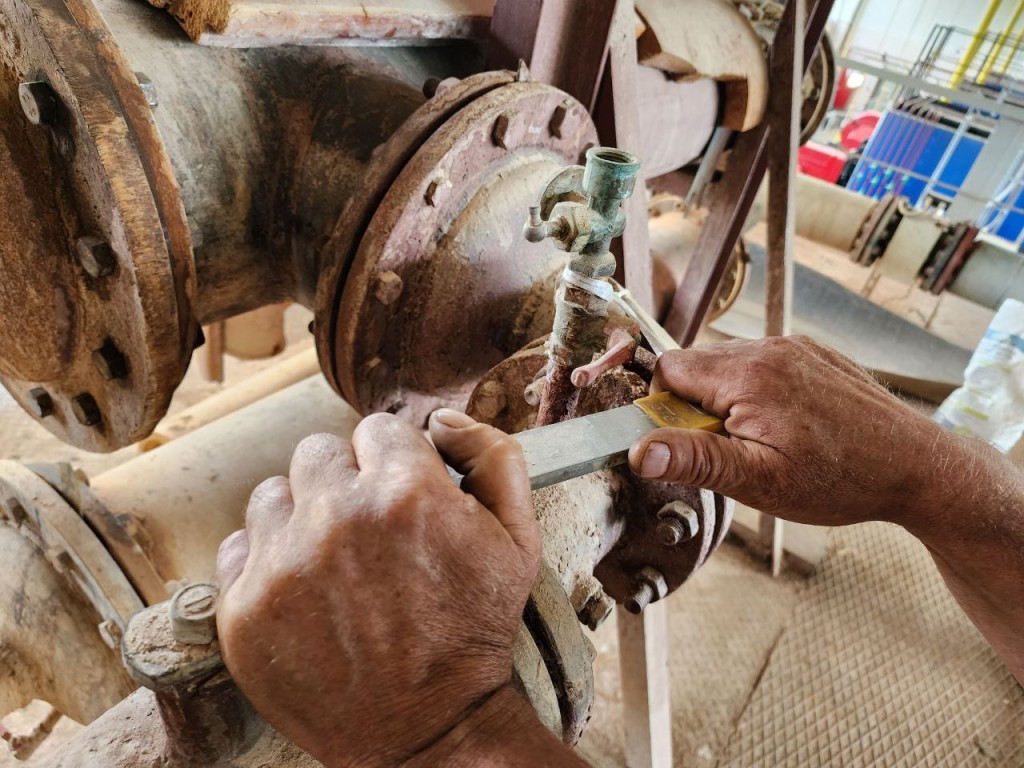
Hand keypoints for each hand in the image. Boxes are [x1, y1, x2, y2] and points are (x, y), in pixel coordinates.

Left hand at [215, 410, 540, 766]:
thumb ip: (494, 457)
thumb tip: (442, 419)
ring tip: (333, 563)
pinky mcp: (244, 608)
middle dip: (345, 482)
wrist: (430, 729)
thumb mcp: (519, 540)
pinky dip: (267, 563)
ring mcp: (284, 564)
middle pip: (319, 452)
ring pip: (273, 494)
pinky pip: (240, 547)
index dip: (394, 463)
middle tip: (366, 531)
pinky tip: (303, 592)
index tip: (400, 499)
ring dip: (301, 517)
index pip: (378, 430)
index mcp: (406, 492)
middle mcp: (337, 517)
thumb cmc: (475, 632)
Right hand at [627, 336, 963, 526]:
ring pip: (729, 365)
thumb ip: (694, 460)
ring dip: (727, 399)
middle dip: (697, 406)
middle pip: (697, 365)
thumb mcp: (758, 481)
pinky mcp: (812, 354)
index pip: (669, 369)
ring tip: (763, 440)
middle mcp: (769, 349)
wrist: (917, 467)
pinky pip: (762, 364)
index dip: (665, 407)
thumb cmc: (841, 480)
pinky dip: (758, 392)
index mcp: (747, 376)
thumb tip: (639, 451)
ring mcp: (794, 347)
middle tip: (731, 449)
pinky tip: (786, 427)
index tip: (689, 441)